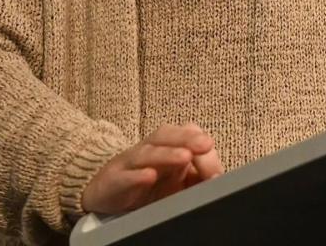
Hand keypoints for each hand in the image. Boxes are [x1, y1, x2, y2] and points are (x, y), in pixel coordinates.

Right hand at [81, 122, 223, 214]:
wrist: (106, 191)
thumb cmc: (147, 184)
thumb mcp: (177, 181)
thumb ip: (197, 177)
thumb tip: (218, 180)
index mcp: (169, 146)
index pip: (187, 134)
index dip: (202, 147)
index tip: (216, 168)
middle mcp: (151, 150)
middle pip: (167, 136)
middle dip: (188, 139)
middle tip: (206, 146)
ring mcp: (131, 163)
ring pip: (148, 153)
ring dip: (167, 154)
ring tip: (185, 157)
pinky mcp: (113, 180)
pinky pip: (124, 176)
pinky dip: (136, 176)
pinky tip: (149, 176)